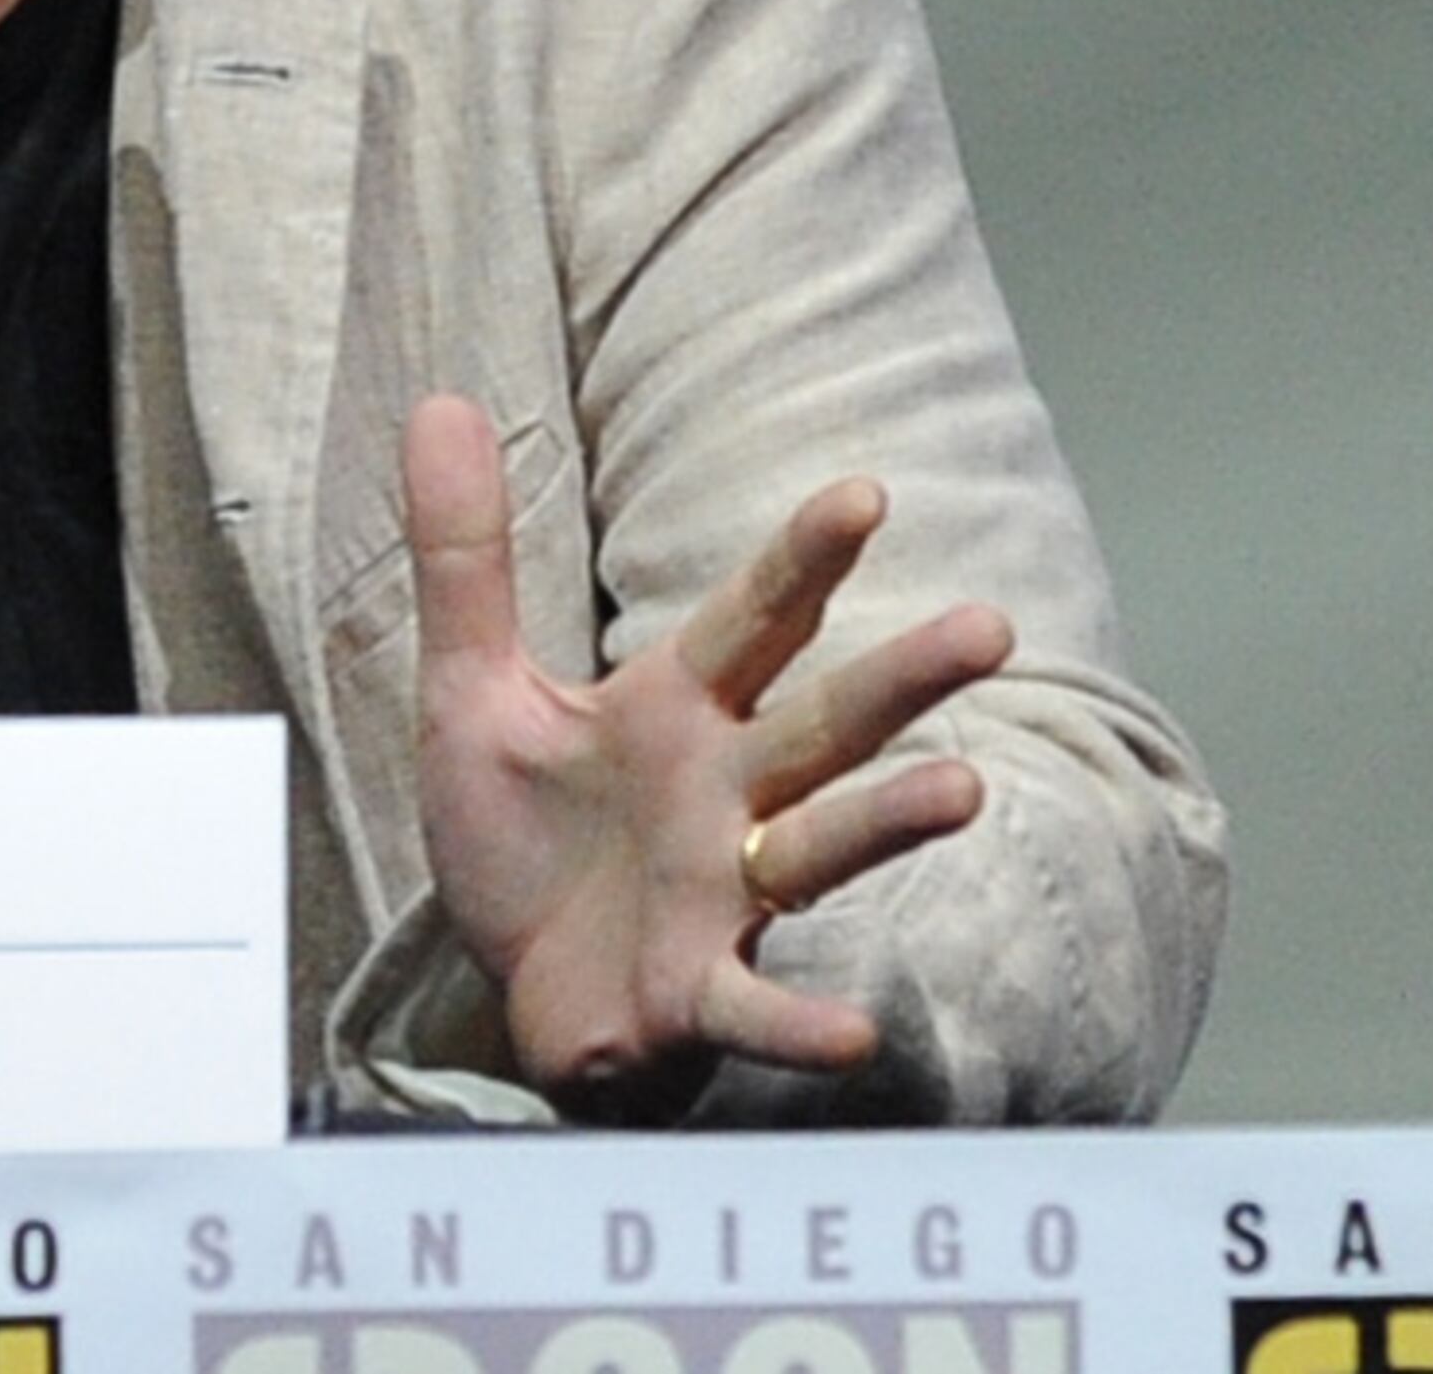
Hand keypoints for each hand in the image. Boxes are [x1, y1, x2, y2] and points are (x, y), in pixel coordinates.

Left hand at [401, 391, 1011, 1104]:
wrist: (512, 985)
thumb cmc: (525, 835)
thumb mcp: (470, 687)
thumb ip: (465, 557)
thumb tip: (442, 399)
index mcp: (677, 710)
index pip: (753, 621)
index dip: (803, 559)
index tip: (864, 494)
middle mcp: (726, 794)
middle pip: (824, 724)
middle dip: (901, 678)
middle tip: (990, 626)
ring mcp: (722, 896)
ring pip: (819, 847)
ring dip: (889, 823)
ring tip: (962, 789)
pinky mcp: (697, 992)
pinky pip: (757, 1007)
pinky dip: (800, 1023)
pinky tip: (856, 1032)